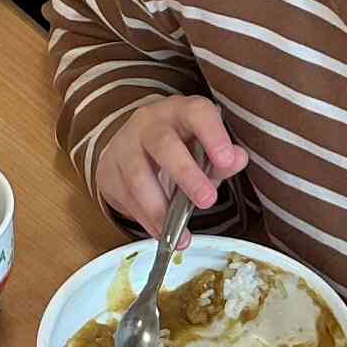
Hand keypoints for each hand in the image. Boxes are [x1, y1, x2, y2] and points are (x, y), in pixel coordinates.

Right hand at [94, 95, 248, 238]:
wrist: (131, 149)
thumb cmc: (178, 149)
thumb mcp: (204, 150)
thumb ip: (222, 158)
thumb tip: (238, 159)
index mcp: (181, 112)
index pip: (197, 113)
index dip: (213, 135)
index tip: (226, 160)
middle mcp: (150, 123)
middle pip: (164, 144)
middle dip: (186, 175)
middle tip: (207, 201)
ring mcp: (125, 145)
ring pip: (139, 176)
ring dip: (161, 209)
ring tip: (180, 234)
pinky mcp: (109, 170)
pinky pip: (126, 198)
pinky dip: (147, 220)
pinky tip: (163, 233)